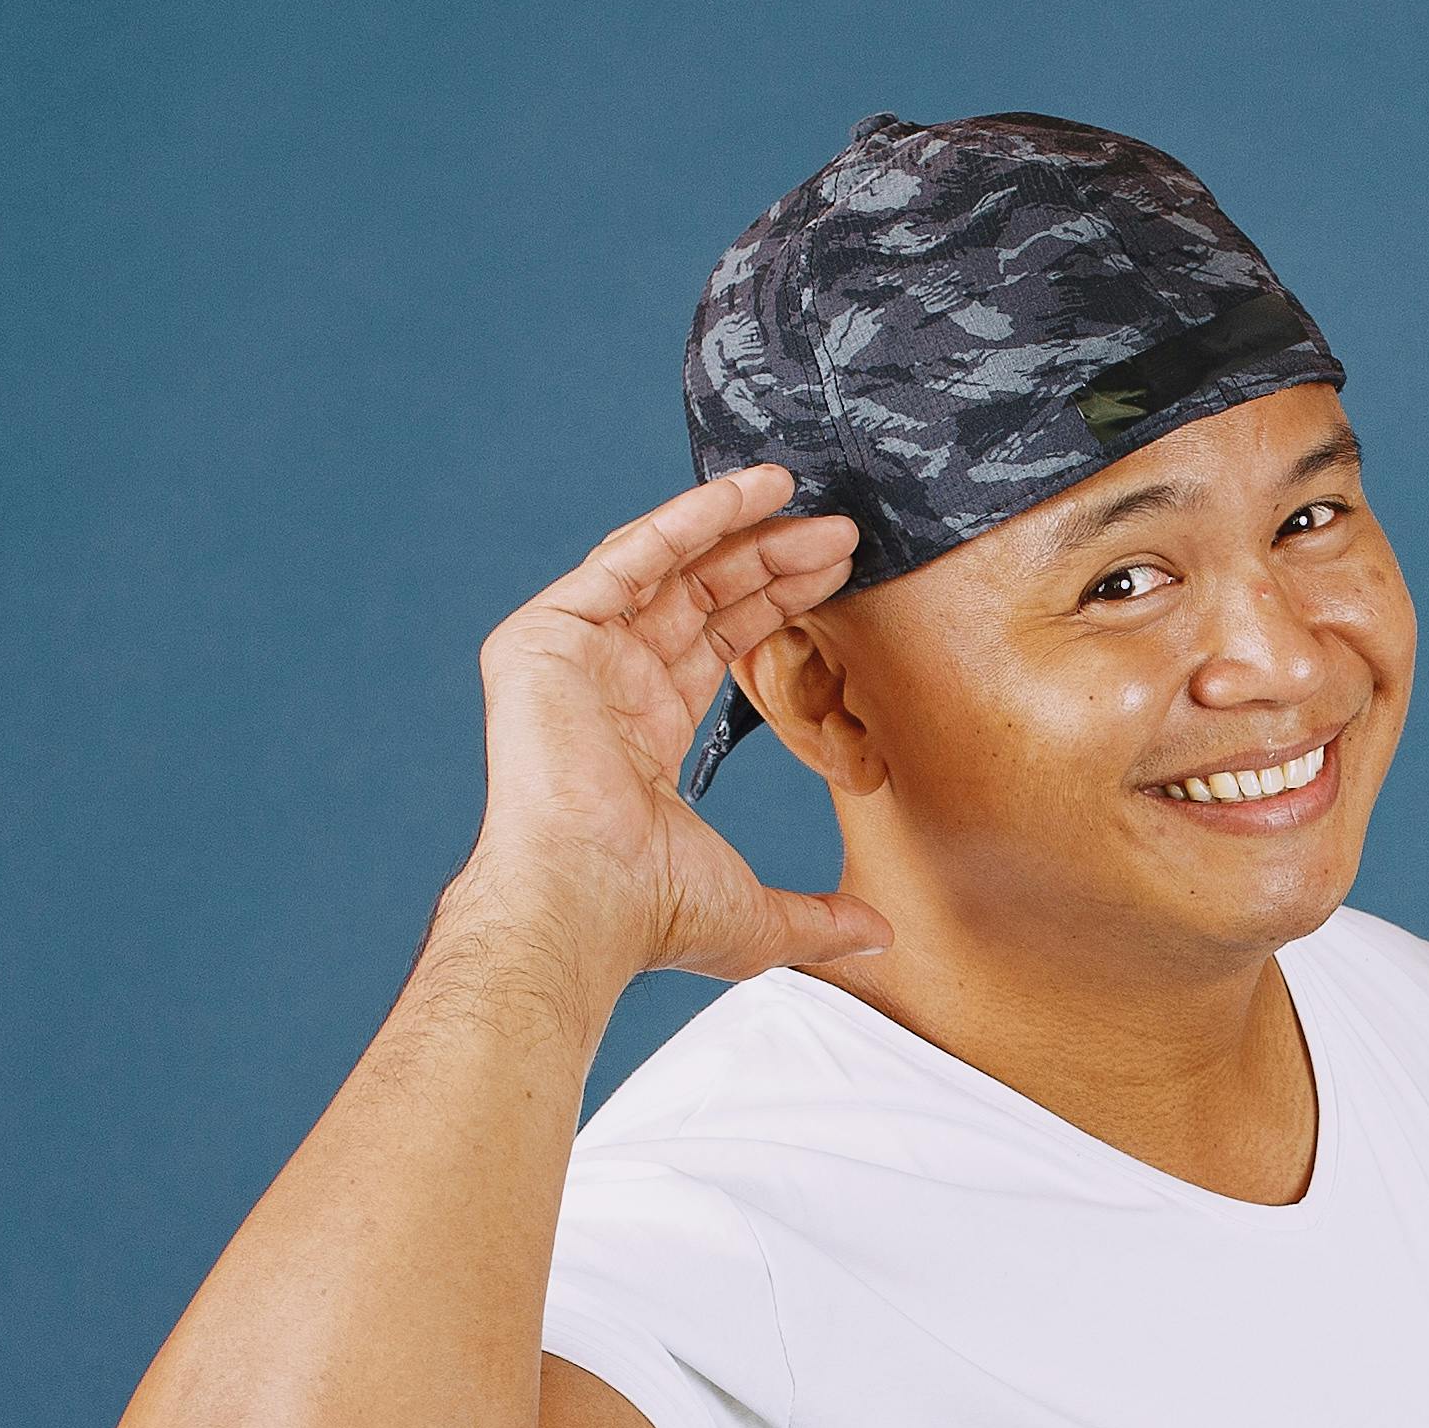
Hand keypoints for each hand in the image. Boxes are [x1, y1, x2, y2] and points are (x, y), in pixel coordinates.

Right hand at [450, 466, 887, 988]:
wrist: (588, 904)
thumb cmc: (650, 915)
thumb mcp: (759, 916)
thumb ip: (820, 916)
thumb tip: (881, 937)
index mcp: (642, 734)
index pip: (717, 644)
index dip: (775, 603)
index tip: (836, 572)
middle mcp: (606, 686)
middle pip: (698, 597)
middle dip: (769, 559)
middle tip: (840, 533)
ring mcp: (573, 658)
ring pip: (664, 566)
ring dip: (732, 525)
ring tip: (796, 490)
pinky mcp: (547, 637)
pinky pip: (626, 560)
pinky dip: (682, 521)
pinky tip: (740, 493)